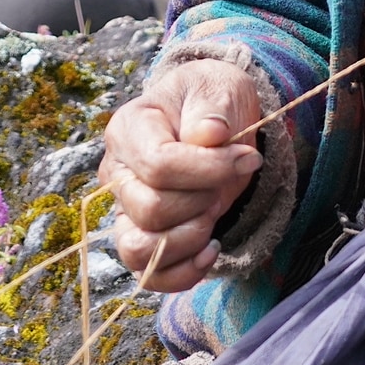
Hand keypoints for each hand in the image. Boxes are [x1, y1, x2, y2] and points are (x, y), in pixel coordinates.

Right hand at [100, 61, 267, 291]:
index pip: (158, 165)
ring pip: (138, 249)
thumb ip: (211, 109)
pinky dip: (183, 272)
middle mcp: (116, 171)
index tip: (248, 158)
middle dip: (201, 203)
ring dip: (189, 240)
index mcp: (129, 127)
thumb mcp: (217, 89)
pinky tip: (212, 249)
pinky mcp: (138, 236)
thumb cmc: (211, 103)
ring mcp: (123, 208)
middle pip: (150, 209)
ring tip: (214, 214)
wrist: (213, 123)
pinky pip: (147, 274)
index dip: (208, 170)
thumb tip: (209, 134)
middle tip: (223, 185)